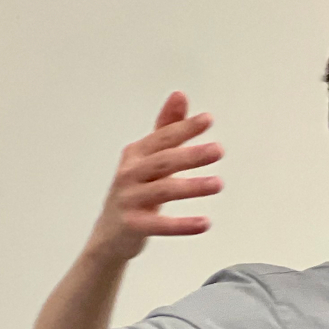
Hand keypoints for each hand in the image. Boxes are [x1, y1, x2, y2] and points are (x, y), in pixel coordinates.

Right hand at [85, 91, 223, 262]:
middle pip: (162, 161)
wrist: (110, 234)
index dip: (183, 128)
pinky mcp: (132, 224)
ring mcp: (129, 199)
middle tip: (219, 150)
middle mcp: (129, 173)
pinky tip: (205, 223)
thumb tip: (180, 95)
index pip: (162, 138)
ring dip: (192, 187)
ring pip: (162, 190)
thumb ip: (167, 130)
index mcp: (136, 154)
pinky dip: (182, 225)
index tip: (208, 119)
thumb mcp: (149, 159)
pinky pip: (159, 225)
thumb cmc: (135, 191)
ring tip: (219, 183)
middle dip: (190, 154)